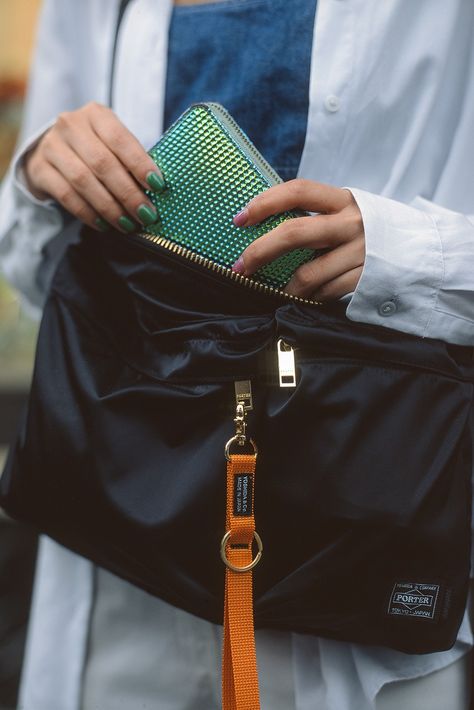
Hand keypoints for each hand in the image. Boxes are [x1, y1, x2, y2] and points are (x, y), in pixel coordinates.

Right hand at [23, 102, 165, 232]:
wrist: (51, 153)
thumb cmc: (94, 150)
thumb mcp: (112, 146)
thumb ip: (131, 162)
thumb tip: (157, 190)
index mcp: (96, 115)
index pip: (120, 139)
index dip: (140, 164)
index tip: (158, 186)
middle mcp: (71, 125)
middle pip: (103, 163)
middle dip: (128, 193)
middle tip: (146, 215)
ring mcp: (51, 146)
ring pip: (83, 181)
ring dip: (109, 207)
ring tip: (128, 224)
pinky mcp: (39, 169)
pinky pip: (66, 195)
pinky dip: (88, 213)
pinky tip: (104, 224)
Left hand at [232, 180, 364, 299]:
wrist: (422, 253)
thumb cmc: (373, 232)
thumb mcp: (350, 213)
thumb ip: (318, 215)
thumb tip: (266, 227)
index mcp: (344, 200)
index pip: (298, 191)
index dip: (265, 203)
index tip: (240, 219)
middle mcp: (353, 223)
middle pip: (295, 232)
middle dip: (260, 251)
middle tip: (241, 267)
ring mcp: (361, 252)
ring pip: (307, 273)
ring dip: (285, 287)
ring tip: (277, 291)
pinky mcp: (367, 279)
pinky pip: (326, 292)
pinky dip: (311, 297)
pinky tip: (307, 297)